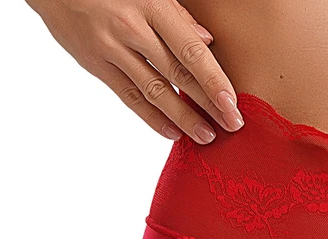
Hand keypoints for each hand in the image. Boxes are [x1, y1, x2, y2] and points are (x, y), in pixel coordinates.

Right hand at [26, 0, 243, 141]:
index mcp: (150, 4)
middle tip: (231, 126)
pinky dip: (151, 117)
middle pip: (177, 74)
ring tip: (206, 136)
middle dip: (208, 104)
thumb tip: (206, 42)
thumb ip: (177, 14)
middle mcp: (131, 27)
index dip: (213, 80)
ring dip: (183, 117)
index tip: (232, 104)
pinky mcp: (95, 64)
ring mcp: (111, 48)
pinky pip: (128, 96)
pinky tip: (172, 132)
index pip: (190, 50)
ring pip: (154, 91)